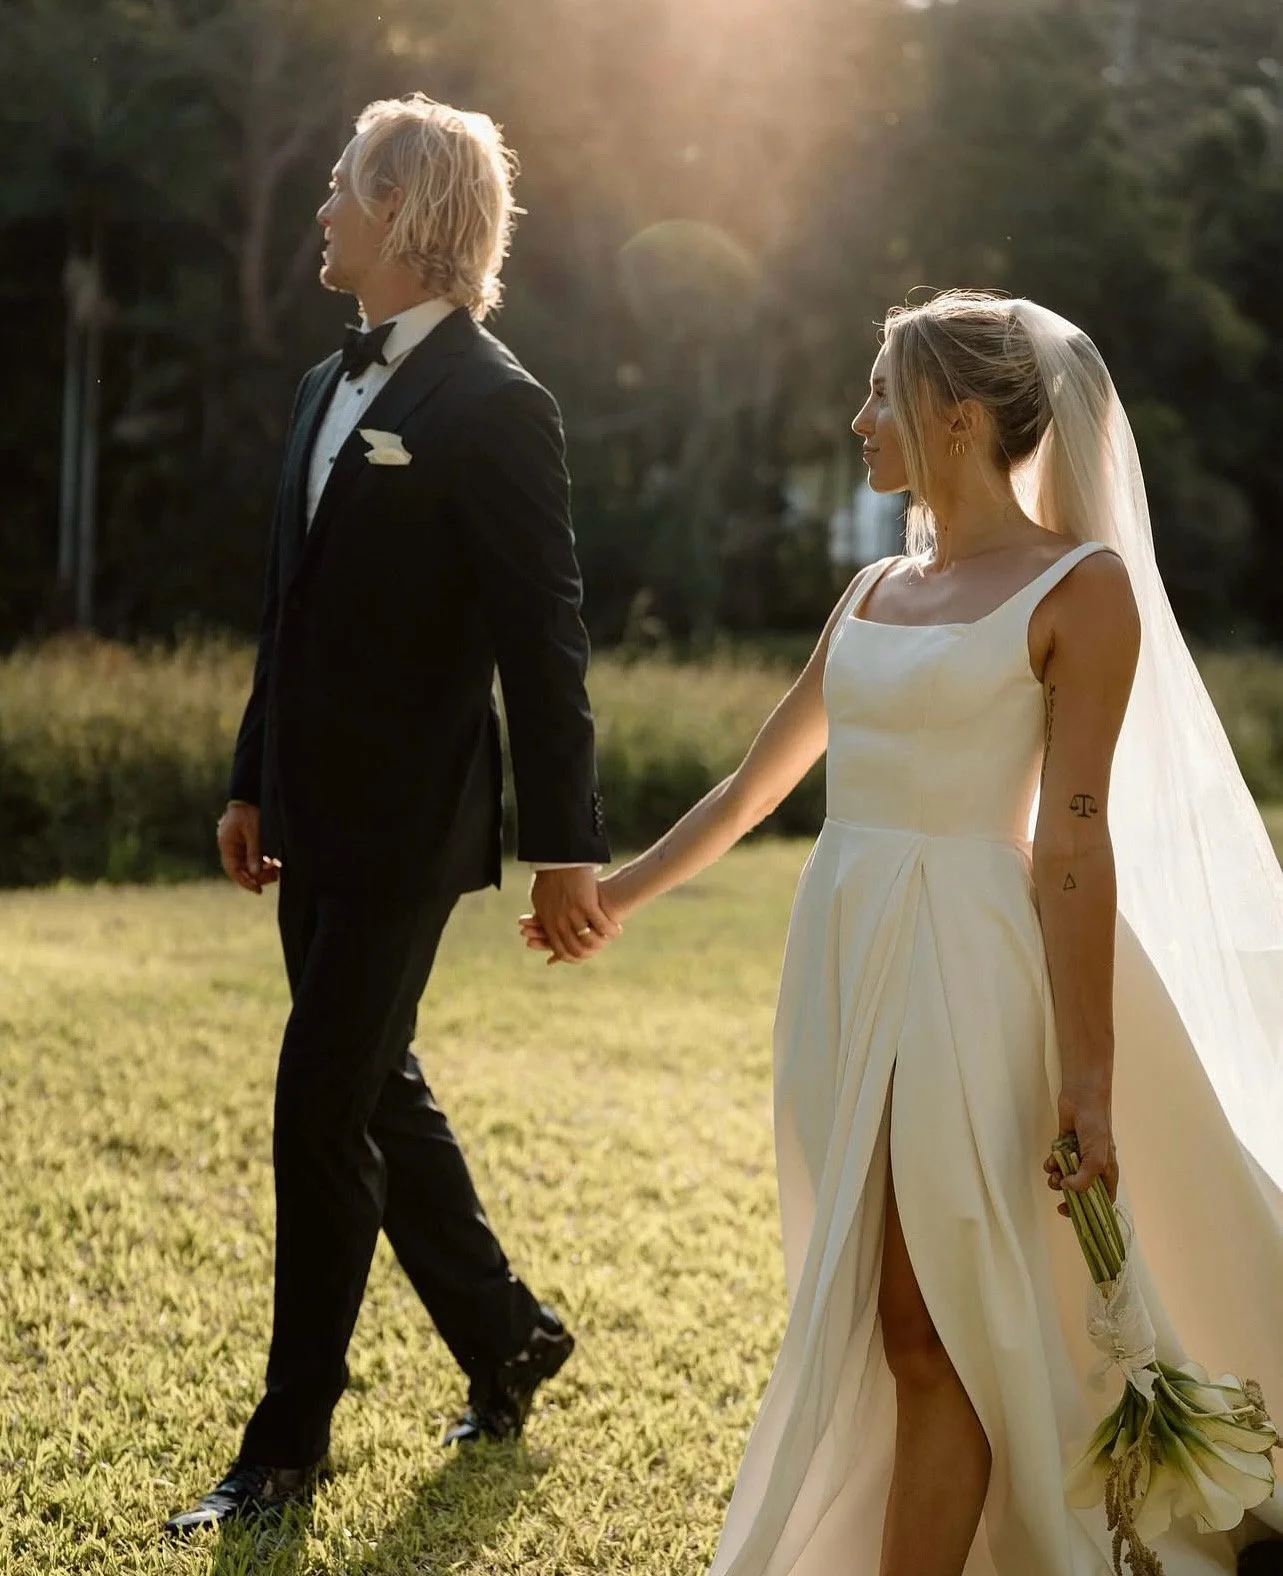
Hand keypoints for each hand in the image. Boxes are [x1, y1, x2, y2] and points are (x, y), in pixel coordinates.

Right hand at [216, 801, 279, 894]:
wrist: (249, 795)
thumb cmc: (250, 811)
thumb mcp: (254, 831)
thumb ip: (254, 852)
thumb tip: (255, 873)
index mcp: (227, 845)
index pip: (233, 870)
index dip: (245, 882)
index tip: (258, 890)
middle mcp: (229, 848)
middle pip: (241, 870)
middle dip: (258, 876)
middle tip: (274, 876)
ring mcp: (237, 846)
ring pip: (248, 865)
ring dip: (262, 870)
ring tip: (277, 869)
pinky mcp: (245, 843)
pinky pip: (252, 858)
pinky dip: (262, 862)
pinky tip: (274, 862)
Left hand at [527, 867, 622, 963]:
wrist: (556, 859)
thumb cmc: (548, 878)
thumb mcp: (540, 901)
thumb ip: (543, 918)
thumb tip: (543, 929)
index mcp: (548, 923)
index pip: (561, 950)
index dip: (573, 957)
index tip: (583, 956)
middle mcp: (560, 922)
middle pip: (577, 948)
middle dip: (590, 952)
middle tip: (600, 948)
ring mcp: (573, 914)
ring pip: (589, 939)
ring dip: (602, 942)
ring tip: (609, 939)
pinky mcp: (587, 903)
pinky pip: (601, 924)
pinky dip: (610, 930)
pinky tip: (616, 930)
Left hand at [1046, 1088, 1117, 1217]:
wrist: (1081, 1100)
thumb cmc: (1096, 1128)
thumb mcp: (1096, 1159)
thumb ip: (1084, 1180)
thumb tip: (1068, 1189)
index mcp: (1107, 1172)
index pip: (1102, 1200)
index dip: (1091, 1211)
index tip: (1074, 1214)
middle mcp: (1092, 1167)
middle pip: (1080, 1192)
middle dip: (1068, 1195)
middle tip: (1058, 1198)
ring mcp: (1078, 1157)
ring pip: (1064, 1178)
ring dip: (1056, 1179)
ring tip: (1053, 1173)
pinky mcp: (1063, 1148)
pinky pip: (1055, 1163)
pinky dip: (1051, 1164)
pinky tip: (1051, 1158)